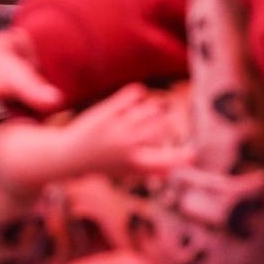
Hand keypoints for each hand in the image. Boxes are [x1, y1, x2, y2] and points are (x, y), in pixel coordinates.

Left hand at [48, 83, 191, 179]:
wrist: (69, 156)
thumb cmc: (101, 163)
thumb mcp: (125, 171)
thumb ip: (148, 168)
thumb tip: (170, 169)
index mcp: (135, 164)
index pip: (166, 161)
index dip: (183, 158)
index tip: (194, 153)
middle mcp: (128, 146)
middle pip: (161, 126)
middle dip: (166, 121)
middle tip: (166, 117)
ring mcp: (117, 128)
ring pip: (149, 109)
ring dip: (153, 107)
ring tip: (153, 107)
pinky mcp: (106, 113)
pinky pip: (131, 95)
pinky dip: (137, 92)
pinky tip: (139, 92)